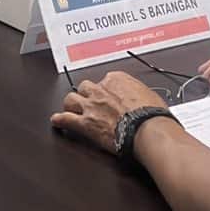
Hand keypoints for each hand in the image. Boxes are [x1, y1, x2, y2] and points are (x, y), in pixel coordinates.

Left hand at [50, 72, 166, 154]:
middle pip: (86, 87)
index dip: (106, 90)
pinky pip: (66, 119)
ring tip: (70, 109)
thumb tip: (139, 99)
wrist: (148, 130)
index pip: (105, 80)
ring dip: (71, 105)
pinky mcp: (86, 123)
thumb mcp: (150, 96)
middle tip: (89, 102)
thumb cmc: (153, 115)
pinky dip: (60, 120)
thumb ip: (138, 93)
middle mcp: (100, 89)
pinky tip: (56, 121)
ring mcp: (91, 106)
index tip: (108, 96)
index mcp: (116, 80)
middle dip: (87, 95)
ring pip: (71, 99)